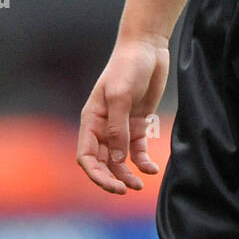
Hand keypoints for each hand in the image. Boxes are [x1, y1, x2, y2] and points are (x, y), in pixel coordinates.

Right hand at [77, 36, 169, 193]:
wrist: (147, 47)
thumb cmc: (128, 66)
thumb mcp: (121, 95)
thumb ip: (117, 128)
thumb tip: (116, 159)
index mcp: (92, 120)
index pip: (86, 156)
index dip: (96, 174)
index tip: (113, 186)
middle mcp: (104, 126)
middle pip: (102, 162)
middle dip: (112, 179)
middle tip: (127, 190)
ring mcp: (121, 125)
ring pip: (119, 159)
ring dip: (127, 174)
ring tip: (139, 186)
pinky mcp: (138, 123)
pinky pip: (137, 149)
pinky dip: (143, 161)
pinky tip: (152, 170)